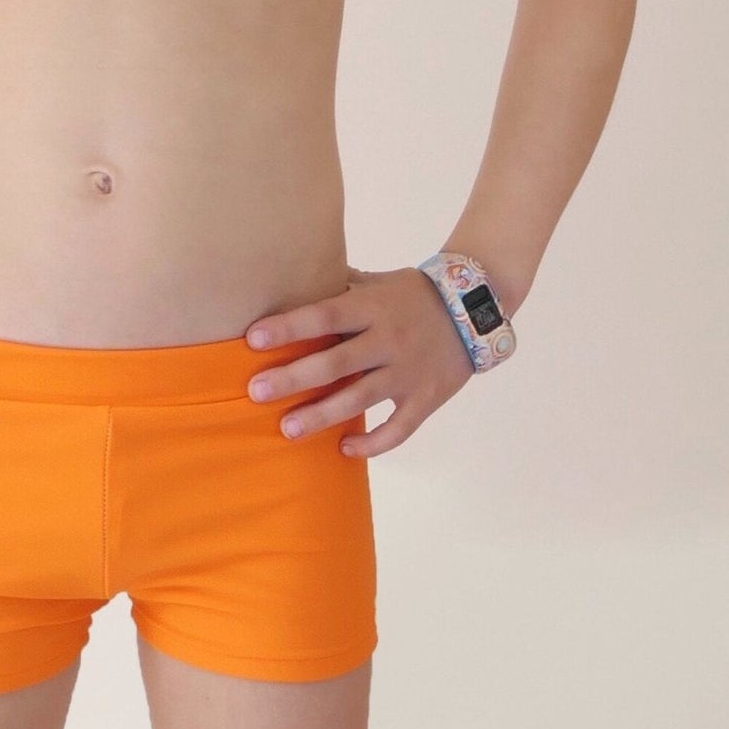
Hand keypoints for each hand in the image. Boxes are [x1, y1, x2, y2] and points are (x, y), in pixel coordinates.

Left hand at [244, 265, 473, 457]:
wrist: (475, 308)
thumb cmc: (413, 293)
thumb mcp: (378, 281)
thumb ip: (340, 287)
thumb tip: (292, 280)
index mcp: (373, 307)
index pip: (325, 314)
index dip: (289, 327)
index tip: (253, 338)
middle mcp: (388, 339)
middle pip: (335, 362)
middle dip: (293, 378)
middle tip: (255, 392)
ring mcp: (408, 372)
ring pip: (360, 399)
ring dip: (321, 416)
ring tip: (287, 430)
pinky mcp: (426, 399)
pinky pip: (398, 428)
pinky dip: (373, 443)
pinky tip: (344, 448)